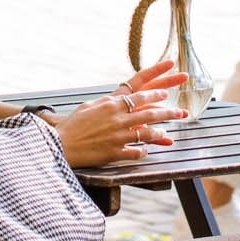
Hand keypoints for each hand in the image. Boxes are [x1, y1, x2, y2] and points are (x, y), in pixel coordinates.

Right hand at [52, 67, 185, 166]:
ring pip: (147, 131)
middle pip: (148, 111)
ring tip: (169, 133)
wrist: (59, 144)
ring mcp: (117, 135)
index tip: (167, 88)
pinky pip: (136, 151)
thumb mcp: (90, 106)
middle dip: (167, 110)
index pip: (137, 90)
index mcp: (110, 102)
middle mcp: (116, 116)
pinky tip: (147, 150)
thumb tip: (120, 99)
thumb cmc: (72, 125)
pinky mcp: (115, 152)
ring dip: (161, 131)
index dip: (154, 88)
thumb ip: (107, 102)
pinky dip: (144, 151)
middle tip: (180, 111)